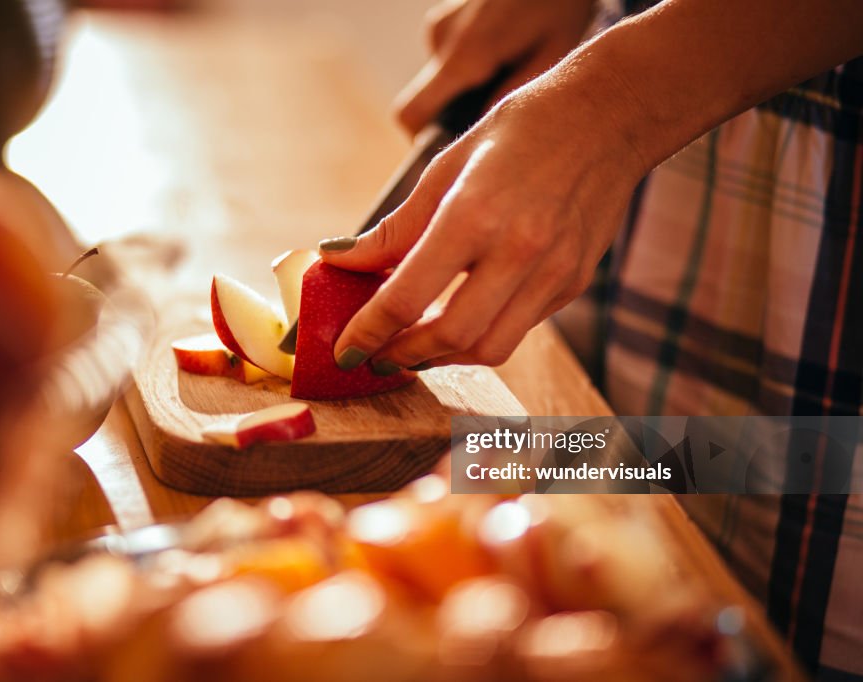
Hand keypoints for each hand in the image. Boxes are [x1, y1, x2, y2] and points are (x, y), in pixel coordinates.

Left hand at [319, 84, 645, 372]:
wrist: (610, 117)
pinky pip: (520, 327)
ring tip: (414, 347)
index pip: (407, 297)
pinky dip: (482, 333)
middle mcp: (519, 250)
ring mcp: (554, 272)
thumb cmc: (521, 131)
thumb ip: (395, 227)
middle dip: (404, 355)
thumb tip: (340, 259)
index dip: (368, 332)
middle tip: (377, 355)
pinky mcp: (574, 283)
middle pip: (451, 337)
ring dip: (444, 357)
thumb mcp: (445, 167)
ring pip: (490, 347)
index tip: (346, 349)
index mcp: (474, 214)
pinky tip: (461, 318)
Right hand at [396, 0, 597, 134]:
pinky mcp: (445, 17)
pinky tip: (504, 50)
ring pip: (440, 79)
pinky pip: (447, 57)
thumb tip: (481, 129)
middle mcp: (442, 39)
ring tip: (512, 67)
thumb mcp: (552, 55)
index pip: (412, 114)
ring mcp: (440, 25)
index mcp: (466, 55)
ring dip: (467, 85)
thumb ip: (513, 98)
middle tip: (501, 101)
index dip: (421, 140)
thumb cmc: (561, 4)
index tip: (450, 146)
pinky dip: (470, 65)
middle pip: (427, 100)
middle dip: (455, 111)